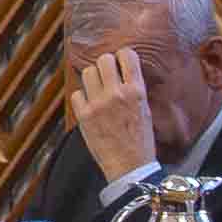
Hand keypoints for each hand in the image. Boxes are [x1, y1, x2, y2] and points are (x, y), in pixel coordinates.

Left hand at [71, 44, 159, 186]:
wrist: (129, 166)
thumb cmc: (141, 141)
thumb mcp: (145, 110)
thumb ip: (134, 89)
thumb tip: (124, 72)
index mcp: (136, 91)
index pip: (127, 55)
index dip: (123, 56)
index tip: (121, 61)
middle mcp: (117, 94)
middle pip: (103, 59)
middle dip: (105, 64)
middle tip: (107, 75)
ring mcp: (98, 104)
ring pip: (88, 72)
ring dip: (92, 78)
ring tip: (97, 89)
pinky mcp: (84, 116)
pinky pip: (76, 93)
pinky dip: (82, 97)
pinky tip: (89, 105)